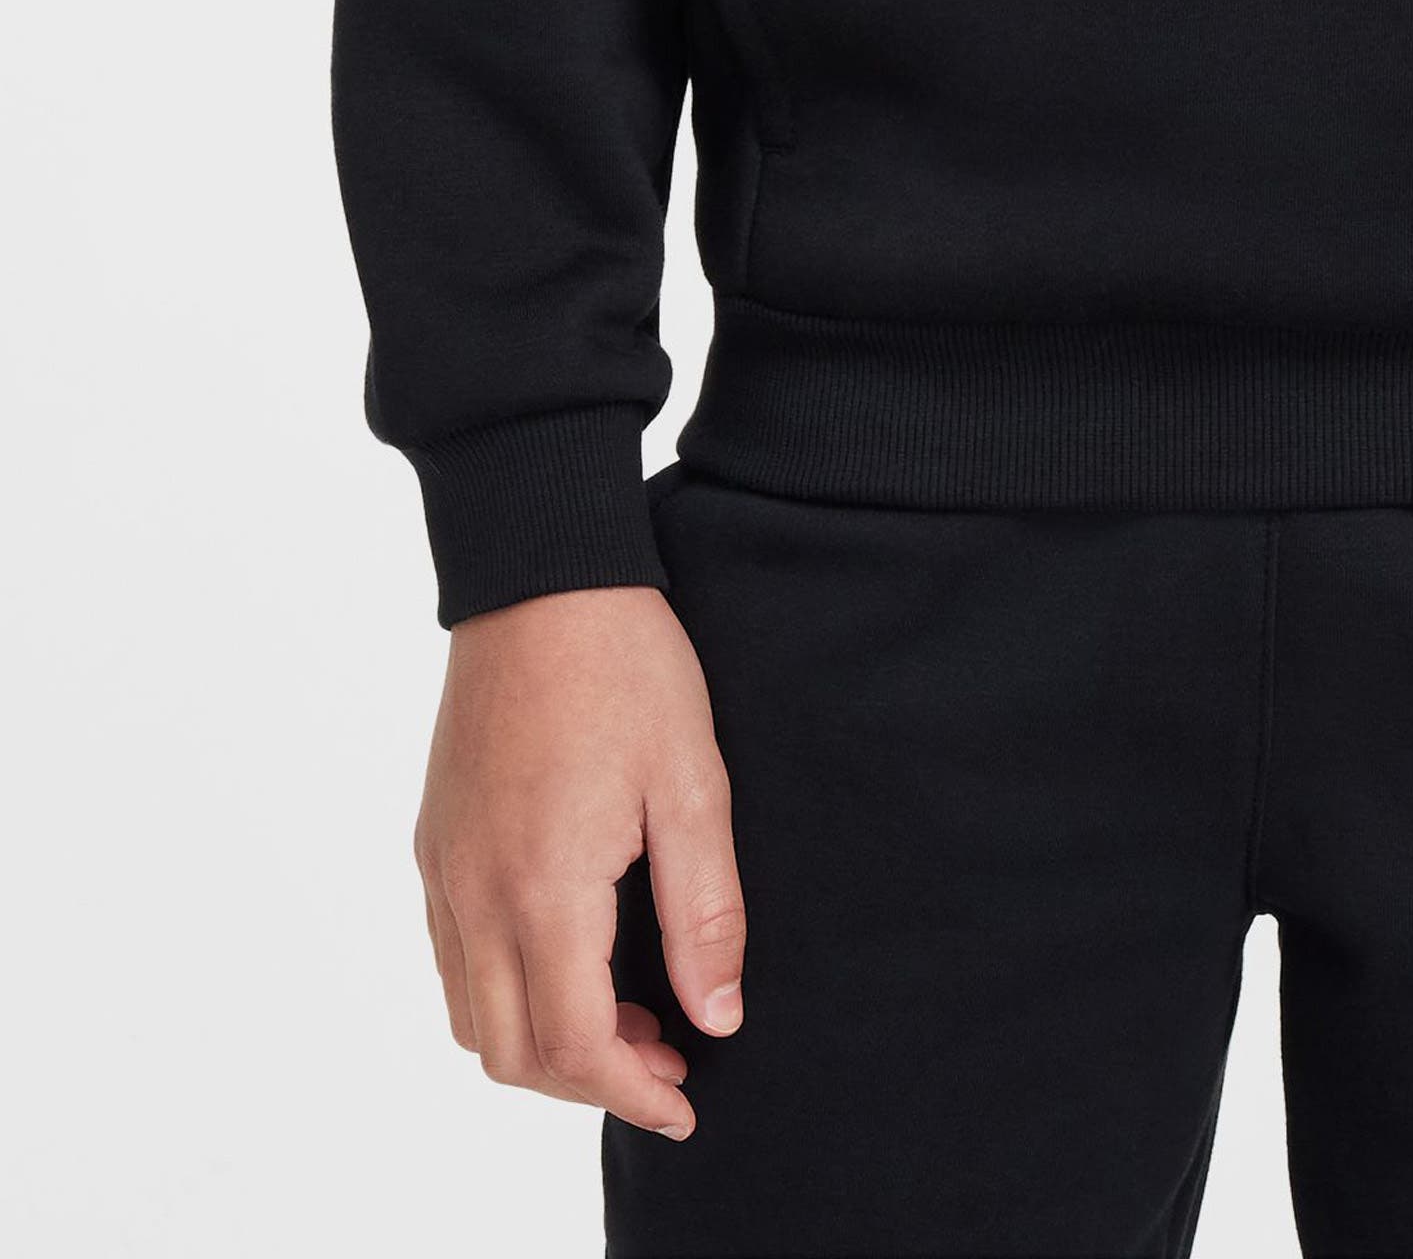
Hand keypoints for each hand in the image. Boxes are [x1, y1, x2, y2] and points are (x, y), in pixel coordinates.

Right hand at [413, 582, 745, 1142]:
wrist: (539, 572)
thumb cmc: (626, 664)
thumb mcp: (692, 780)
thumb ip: (704, 910)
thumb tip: (718, 1019)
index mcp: (543, 885)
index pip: (572, 1045)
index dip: (631, 1092)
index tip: (686, 1100)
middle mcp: (474, 891)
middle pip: (510, 1051)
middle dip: (587, 1081)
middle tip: (668, 1057)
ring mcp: (443, 867)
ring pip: (470, 1015)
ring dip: (541, 1041)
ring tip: (626, 1013)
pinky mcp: (434, 839)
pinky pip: (452, 957)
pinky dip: (505, 991)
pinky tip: (570, 954)